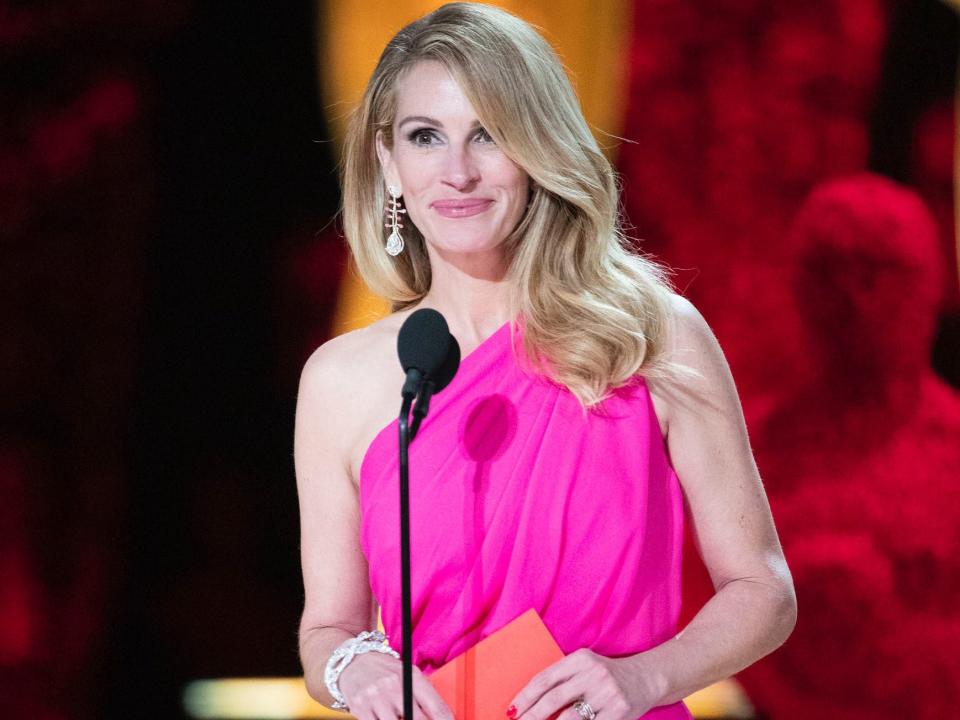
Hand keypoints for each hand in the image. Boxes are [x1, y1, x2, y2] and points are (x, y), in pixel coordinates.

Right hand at [337, 651, 454, 719]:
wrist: (354, 660)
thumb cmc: (385, 670)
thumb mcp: (409, 675)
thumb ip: (425, 696)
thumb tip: (441, 718)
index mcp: (412, 677)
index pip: (437, 708)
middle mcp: (395, 686)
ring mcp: (376, 697)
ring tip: (399, 715)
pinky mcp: (360, 707)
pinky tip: (384, 717)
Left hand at [507, 648, 659, 719]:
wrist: (647, 677)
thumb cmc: (607, 675)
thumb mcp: (585, 667)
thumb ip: (563, 679)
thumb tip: (530, 702)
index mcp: (580, 659)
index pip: (545, 678)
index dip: (526, 696)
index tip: (511, 710)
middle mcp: (593, 673)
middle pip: (553, 698)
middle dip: (532, 716)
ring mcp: (607, 693)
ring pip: (569, 718)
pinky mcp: (619, 711)